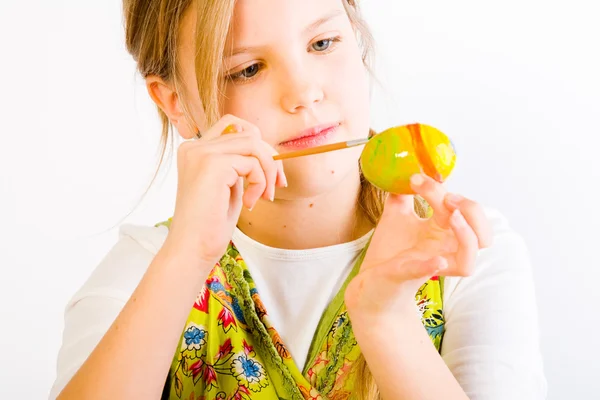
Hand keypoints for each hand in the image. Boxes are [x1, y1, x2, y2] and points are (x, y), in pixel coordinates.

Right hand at [163, 114, 286, 267]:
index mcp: (194, 150)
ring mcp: (201, 153)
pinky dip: (260, 182)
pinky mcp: (212, 164)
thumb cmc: (210, 225)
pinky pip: (253, 163)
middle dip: (270, 158)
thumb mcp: (228, 186)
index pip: (233, 124)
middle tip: (277, 186)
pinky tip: (250, 203)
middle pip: (248, 132)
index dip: (257, 143)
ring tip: (265, 196)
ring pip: (254, 143)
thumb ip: (239, 164)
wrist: (191, 250)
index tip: (269, 173)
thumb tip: (266, 148)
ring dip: (268, 170)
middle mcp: (194, 147)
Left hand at [345, 173, 492, 320]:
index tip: (416, 177)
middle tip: (449, 198)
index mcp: (443, 232)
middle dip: (472, 211)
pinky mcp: (409, 277)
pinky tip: (435, 259)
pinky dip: (431, 265)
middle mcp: (445, 250)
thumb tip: (403, 167)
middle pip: (481, 234)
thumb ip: (404, 192)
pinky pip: (428, 272)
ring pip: (469, 261)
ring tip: (452, 217)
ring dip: (467, 237)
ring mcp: (431, 266)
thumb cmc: (390, 250)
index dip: (443, 189)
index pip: (461, 209)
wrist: (370, 280)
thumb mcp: (396, 214)